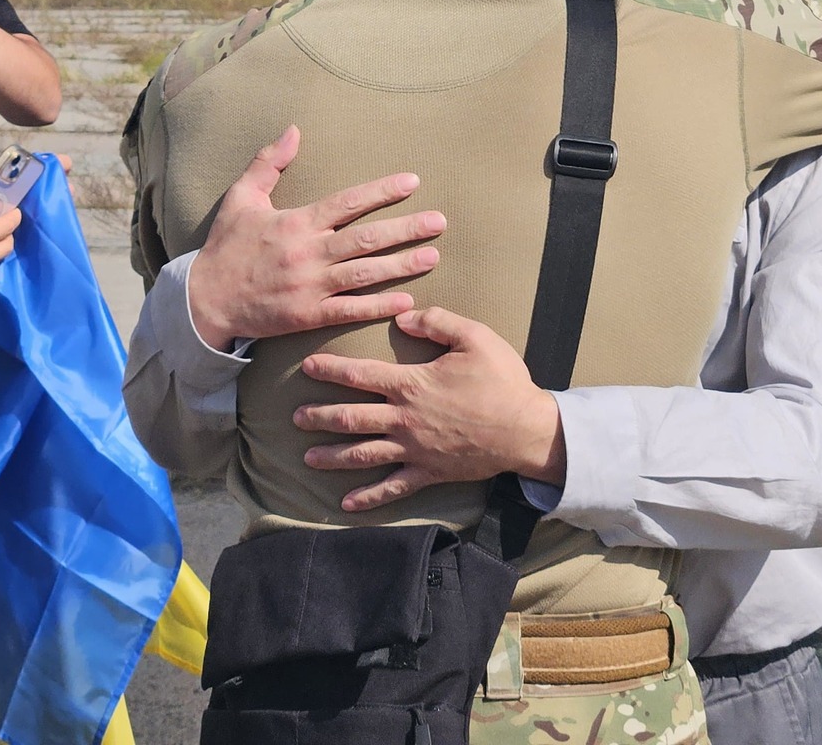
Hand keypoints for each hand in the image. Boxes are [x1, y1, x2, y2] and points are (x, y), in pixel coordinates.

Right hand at [187, 125, 443, 351]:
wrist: (204, 300)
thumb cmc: (227, 246)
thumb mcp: (241, 197)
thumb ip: (269, 162)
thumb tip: (293, 129)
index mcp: (296, 222)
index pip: (347, 202)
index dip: (381, 191)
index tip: (412, 182)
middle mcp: (307, 253)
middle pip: (366, 239)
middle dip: (406, 229)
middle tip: (439, 222)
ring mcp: (309, 287)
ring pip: (364, 275)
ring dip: (401, 265)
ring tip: (432, 257)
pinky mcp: (307, 316)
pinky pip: (348, 311)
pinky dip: (378, 306)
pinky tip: (406, 300)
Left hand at [294, 307, 565, 512]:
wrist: (527, 430)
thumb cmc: (502, 380)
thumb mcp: (475, 337)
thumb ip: (438, 322)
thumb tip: (403, 317)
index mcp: (411, 384)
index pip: (359, 375)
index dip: (330, 370)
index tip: (307, 367)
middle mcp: (405, 419)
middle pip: (351, 418)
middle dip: (319, 417)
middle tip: (294, 417)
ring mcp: (414, 450)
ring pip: (363, 455)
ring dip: (332, 456)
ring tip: (307, 458)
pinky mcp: (428, 473)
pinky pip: (392, 488)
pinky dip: (368, 497)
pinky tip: (346, 504)